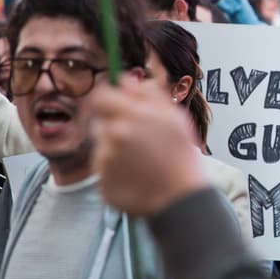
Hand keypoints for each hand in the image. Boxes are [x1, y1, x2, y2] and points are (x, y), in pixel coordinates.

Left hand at [90, 76, 207, 217]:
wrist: (180, 198)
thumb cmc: (181, 157)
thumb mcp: (174, 118)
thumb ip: (148, 94)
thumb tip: (126, 80)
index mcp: (132, 116)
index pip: (101, 96)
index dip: (108, 99)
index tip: (116, 106)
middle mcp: (115, 135)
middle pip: (98, 121)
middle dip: (113, 125)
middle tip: (135, 138)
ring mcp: (106, 160)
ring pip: (101, 146)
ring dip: (114, 148)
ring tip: (140, 160)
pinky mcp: (102, 181)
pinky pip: (103, 169)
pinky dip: (115, 171)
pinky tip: (136, 175)